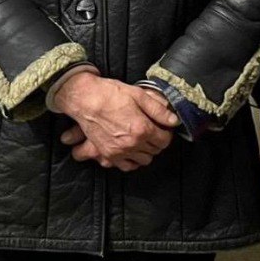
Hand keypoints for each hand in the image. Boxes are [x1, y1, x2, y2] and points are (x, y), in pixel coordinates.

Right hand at [53, 75, 177, 170]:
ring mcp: (120, 151)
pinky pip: (127, 166)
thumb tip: (174, 120)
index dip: (166, 133)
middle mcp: (132, 143)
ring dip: (147, 151)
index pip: (165, 140)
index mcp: (142, 128)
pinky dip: (133, 160)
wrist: (85, 99)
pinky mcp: (109, 155)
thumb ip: (158, 110)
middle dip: (157, 141)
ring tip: (143, 139)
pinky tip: (132, 150)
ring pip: (144, 160)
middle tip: (153, 131)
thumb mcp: (138, 95)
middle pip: (156, 150)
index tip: (163, 127)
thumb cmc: (110, 94)